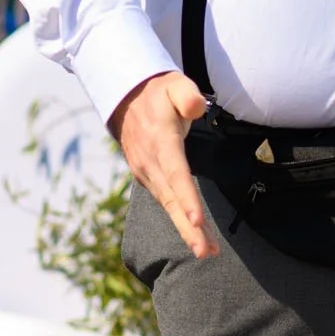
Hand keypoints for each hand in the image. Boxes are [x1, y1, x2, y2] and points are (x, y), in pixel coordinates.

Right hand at [110, 71, 215, 258]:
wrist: (127, 99)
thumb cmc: (158, 92)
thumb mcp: (174, 83)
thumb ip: (187, 94)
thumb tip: (197, 108)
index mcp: (160, 141)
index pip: (176, 173)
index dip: (186, 197)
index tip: (197, 219)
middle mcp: (151, 163)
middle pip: (172, 200)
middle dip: (188, 228)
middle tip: (205, 252)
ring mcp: (147, 173)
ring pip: (169, 206)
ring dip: (187, 231)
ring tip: (207, 251)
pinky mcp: (149, 178)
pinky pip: (166, 203)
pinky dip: (180, 220)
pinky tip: (196, 236)